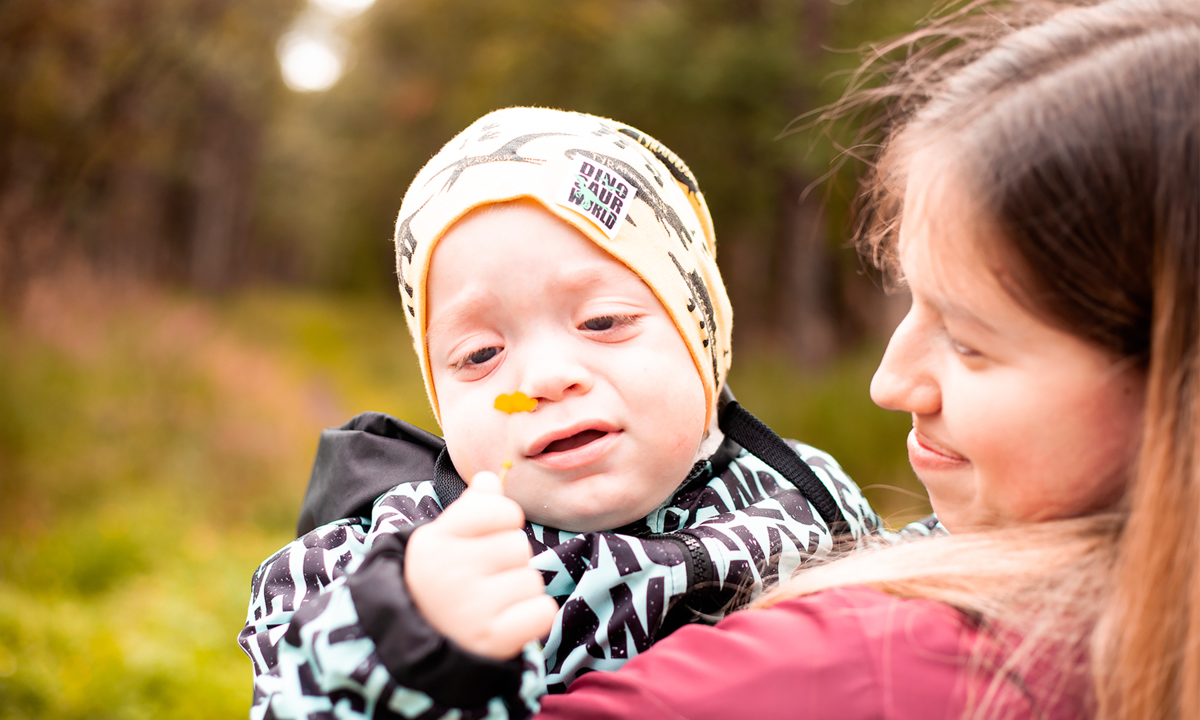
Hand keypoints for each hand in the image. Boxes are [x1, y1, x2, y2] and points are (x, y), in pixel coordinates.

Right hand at [405, 471, 558, 658]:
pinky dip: (533, 617)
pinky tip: (506, 621)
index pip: (499, 509)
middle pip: (519, 545)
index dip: (504, 521)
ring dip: (520, 591)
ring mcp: (470, 607)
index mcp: (435, 540)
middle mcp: (449, 570)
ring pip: (532, 580)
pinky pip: (543, 611)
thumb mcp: (447, 538)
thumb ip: (473, 507)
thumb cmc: (446, 580)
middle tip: (486, 579)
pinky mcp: (492, 639)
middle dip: (511, 561)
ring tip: (492, 602)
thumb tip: (491, 477)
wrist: (426, 640)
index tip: (488, 536)